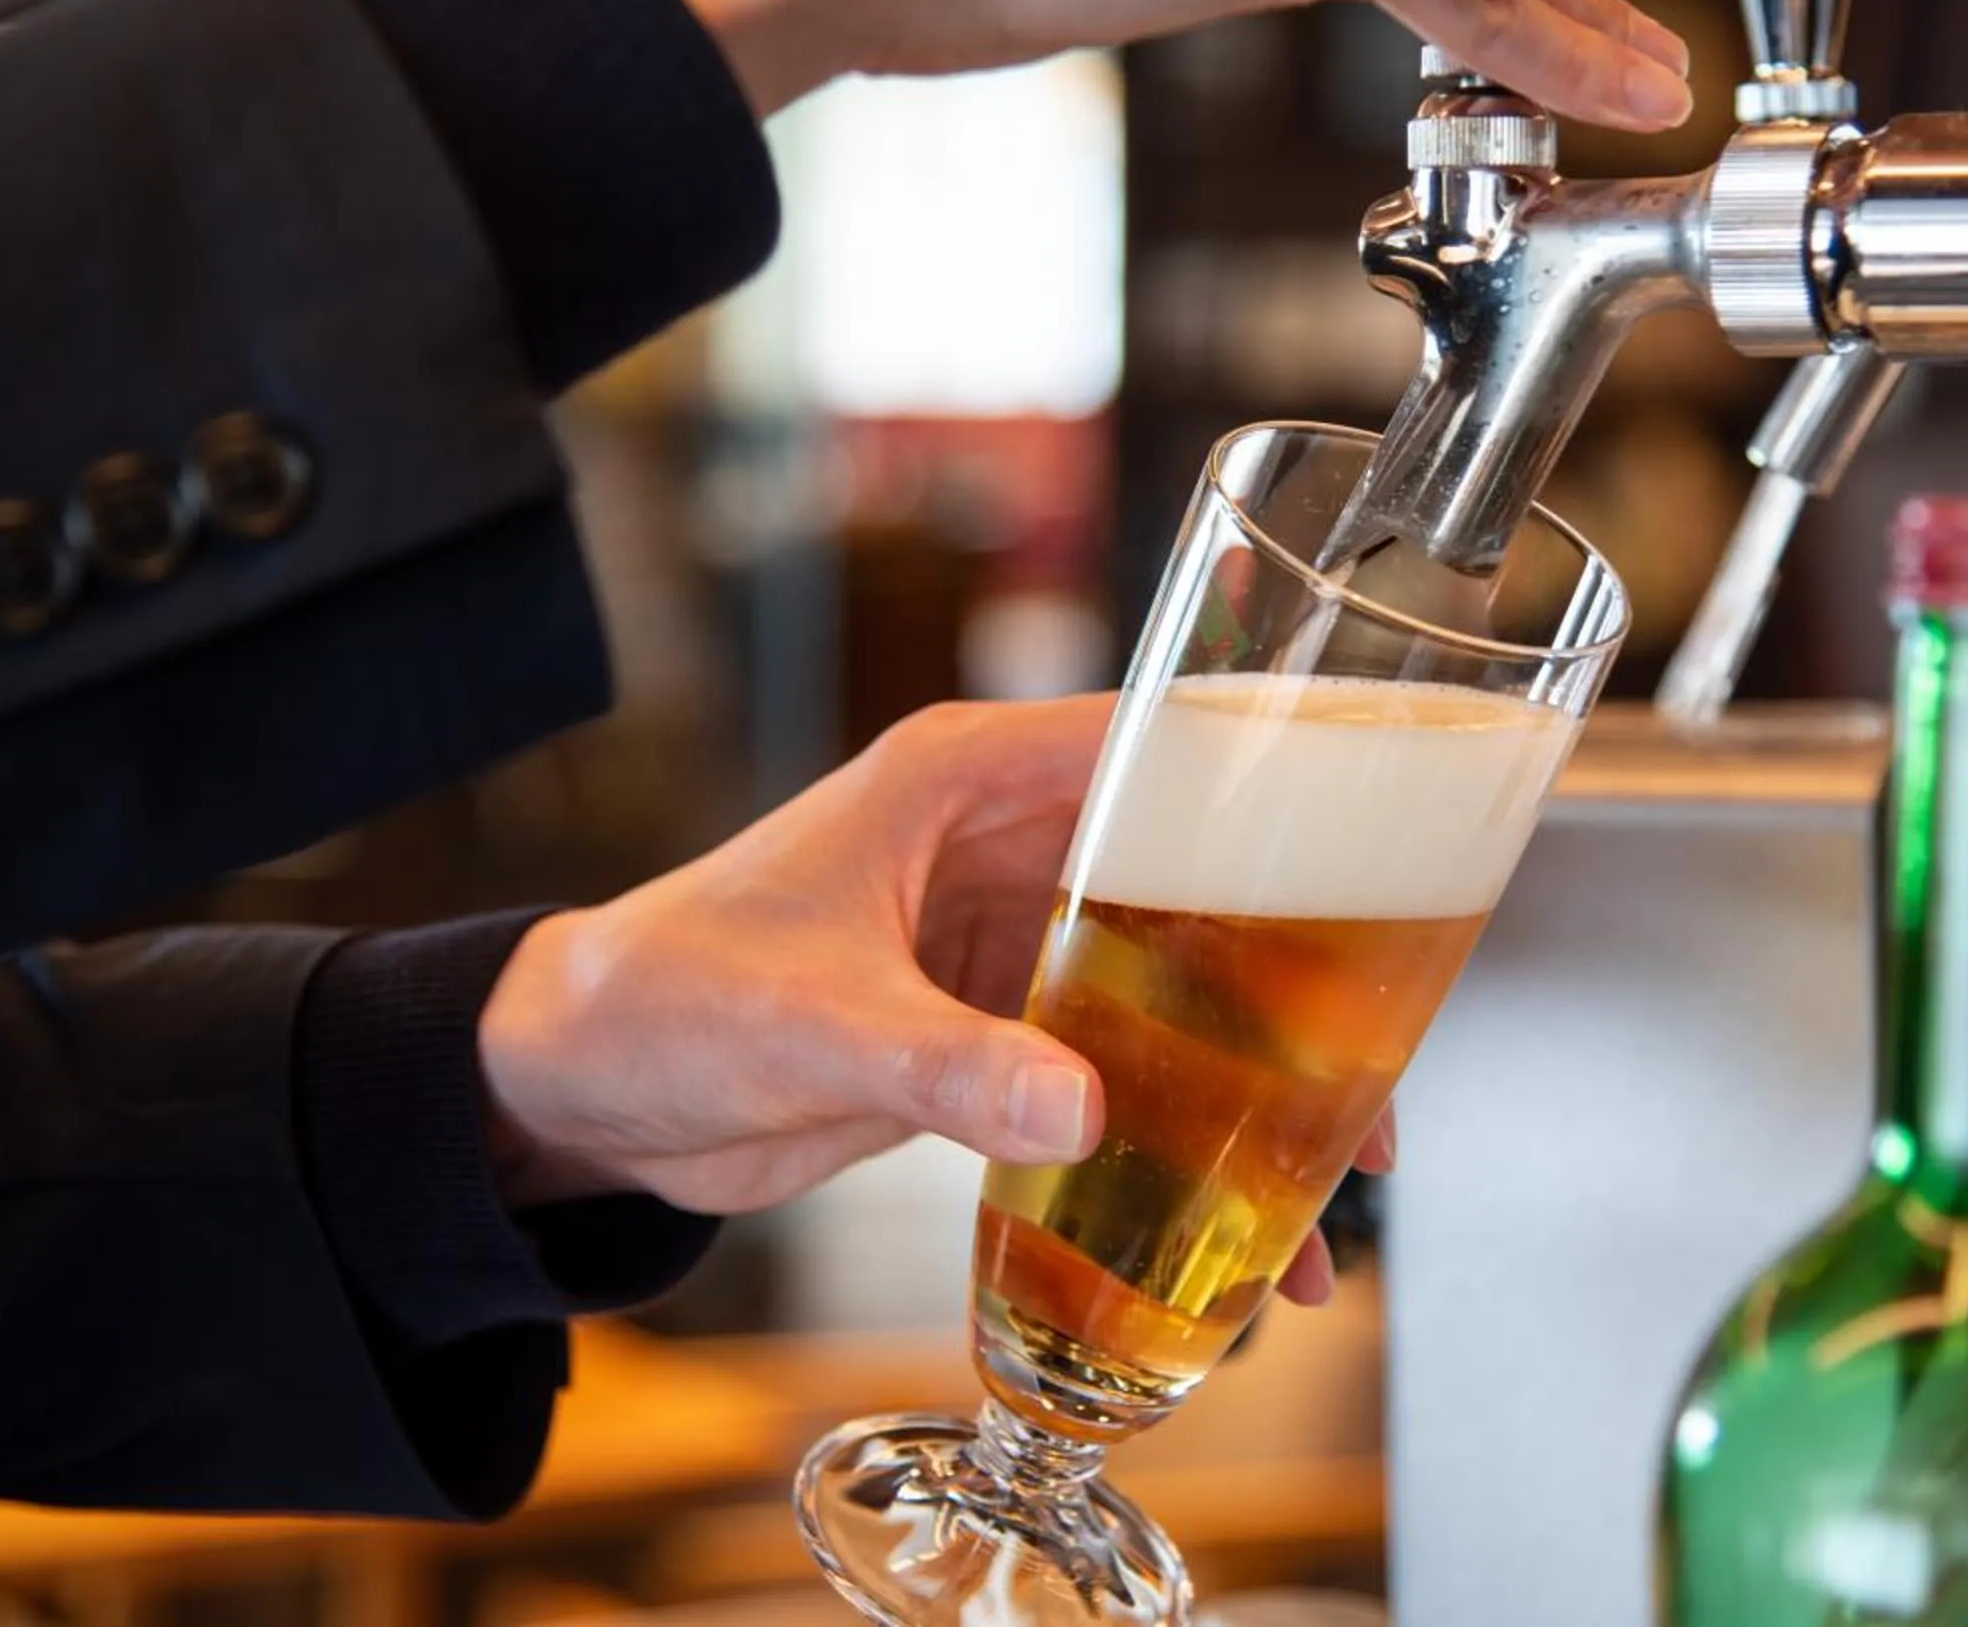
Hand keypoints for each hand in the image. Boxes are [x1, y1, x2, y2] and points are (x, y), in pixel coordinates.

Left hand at [477, 696, 1379, 1304]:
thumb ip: (947, 1065)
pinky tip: (1223, 1224)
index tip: (1390, 818)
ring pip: (1169, 998)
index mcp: (969, 782)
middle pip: (1196, 890)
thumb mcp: (811, 1019)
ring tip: (1330, 1192)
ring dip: (1246, 1087)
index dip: (1276, 771)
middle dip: (1296, 981)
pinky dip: (1170, 1143)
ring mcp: (1002, 944)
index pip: (1155, 743)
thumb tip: (1084, 1112)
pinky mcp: (986, 1036)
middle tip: (1379, 1087)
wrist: (577, 1092)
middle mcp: (1006, 848)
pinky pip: (1110, 1079)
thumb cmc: (662, 995)